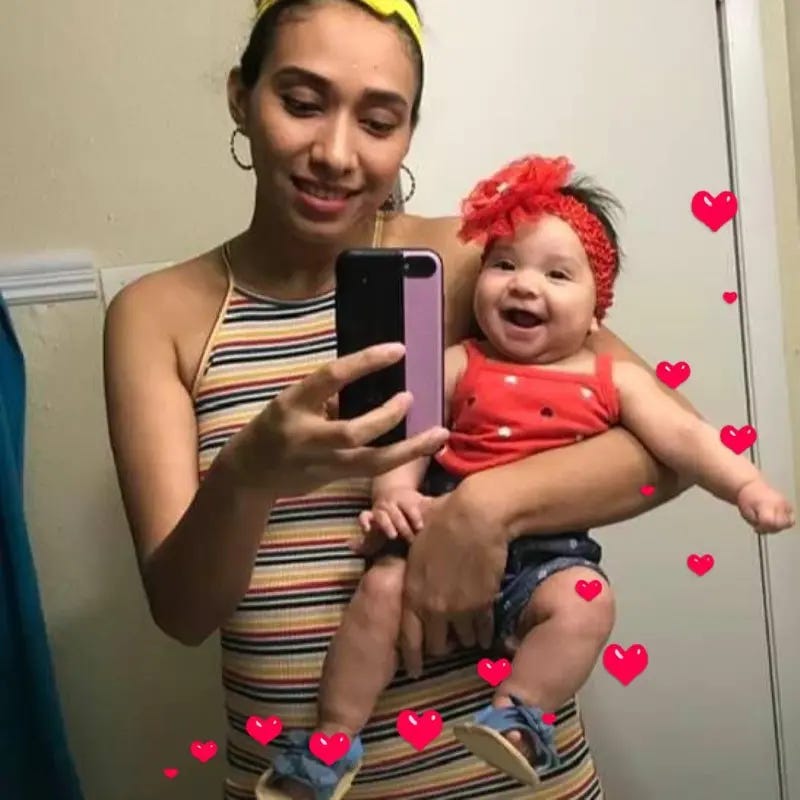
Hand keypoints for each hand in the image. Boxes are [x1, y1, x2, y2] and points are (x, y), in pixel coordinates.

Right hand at [228, 343, 448, 496]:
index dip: (366, 362)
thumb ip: (327, 394)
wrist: (250, 473)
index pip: (332, 376)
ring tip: (439, 434)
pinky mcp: (333, 480)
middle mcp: (307, 436)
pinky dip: (399, 458)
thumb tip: (372, 378)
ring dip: (410, 449)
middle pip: (353, 431)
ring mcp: (321, 464)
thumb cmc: (276, 426)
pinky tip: (423, 448)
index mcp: (293, 403)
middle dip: (387, 416)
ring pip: (372, 462)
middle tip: (410, 398)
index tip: (398, 350)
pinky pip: (372, 470)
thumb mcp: (293, 402)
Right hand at [358, 488, 431, 544]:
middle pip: (396, 514)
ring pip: (381, 515)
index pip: (410, 507)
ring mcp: (379, 508)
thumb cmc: (411, 504)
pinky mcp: (369, 515)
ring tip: (393, 535)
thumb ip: (434, 506)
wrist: (391, 494)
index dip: (415, 517)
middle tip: (411, 539)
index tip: (421, 527)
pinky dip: (364, 522)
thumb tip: (453, 502)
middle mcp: (391, 502)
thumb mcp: (422, 503)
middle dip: (404, 526)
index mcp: (405, 498)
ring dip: (387, 525)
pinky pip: (363, 516)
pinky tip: (367, 530)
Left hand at [399, 481, 508, 677]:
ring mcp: (459, 608)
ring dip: (464, 640)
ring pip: (462, 640)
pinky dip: (484, 636)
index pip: (407, 636)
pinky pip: (483, 630)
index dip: (411, 656)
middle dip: (439, 648)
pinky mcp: (483, 604)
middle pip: (435, 644)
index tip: (413, 669)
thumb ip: (392, 553)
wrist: (475, 516)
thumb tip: (354, 546)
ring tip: (467, 640)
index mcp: (412, 592)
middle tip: (444, 647)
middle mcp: (433, 606)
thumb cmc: (442, 521)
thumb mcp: (412, 539)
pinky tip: (485, 639)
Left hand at [737, 479, 794, 532]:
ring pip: (788, 524)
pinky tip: (774, 518)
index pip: (771, 523)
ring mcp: (785, 504)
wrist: (752, 487)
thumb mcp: (746, 514)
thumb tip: (765, 530)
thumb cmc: (747, 499)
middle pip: (781, 525)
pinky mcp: (789, 505)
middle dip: (771, 529)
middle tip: (762, 524)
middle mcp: (778, 504)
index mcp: (766, 505)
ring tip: (768, 520)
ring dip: (778, 526)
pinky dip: (783, 522)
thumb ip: (757, 524)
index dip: (763, 528)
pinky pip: (790, 519)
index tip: (757, 527)